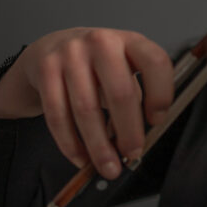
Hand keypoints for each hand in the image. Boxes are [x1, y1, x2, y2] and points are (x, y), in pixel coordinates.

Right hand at [0, 28, 173, 179]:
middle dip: (129, 132)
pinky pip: (58, 115)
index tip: (157, 121)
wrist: (52, 48)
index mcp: (130, 40)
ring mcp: (71, 54)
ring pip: (86, 109)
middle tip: (132, 154)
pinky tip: (81, 157)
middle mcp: (101, 42)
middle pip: (120, 93)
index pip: (155, 62)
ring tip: (108, 166)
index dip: (160, 95)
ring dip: (99, 146)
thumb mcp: (123, 66)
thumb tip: (138, 139)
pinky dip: (70, 143)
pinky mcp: (46, 69)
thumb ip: (136, 95)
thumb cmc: (96, 64)